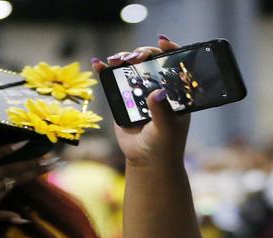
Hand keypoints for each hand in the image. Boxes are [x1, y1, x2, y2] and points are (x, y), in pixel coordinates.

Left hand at [0, 141, 58, 225]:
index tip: (50, 169)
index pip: (18, 184)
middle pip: (19, 176)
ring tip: (44, 155)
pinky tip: (20, 144)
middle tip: (56, 160)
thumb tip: (25, 218)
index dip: (35, 176)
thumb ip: (2, 216)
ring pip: (9, 168)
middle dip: (38, 168)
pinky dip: (5, 151)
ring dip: (29, 161)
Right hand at [93, 36, 190, 168]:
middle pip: (150, 60)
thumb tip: (158, 92)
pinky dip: (104, 70)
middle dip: (142, 53)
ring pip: (131, 66)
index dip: (170, 50)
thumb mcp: (167, 129)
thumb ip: (162, 111)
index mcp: (175, 91)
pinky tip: (97, 63)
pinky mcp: (122, 96)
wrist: (146, 160)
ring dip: (123, 58)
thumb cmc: (164, 145)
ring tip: (116, 61)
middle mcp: (158, 86)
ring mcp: (139, 89)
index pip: (175, 64)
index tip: (162, 42)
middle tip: (134, 58)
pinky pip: (112, 79)